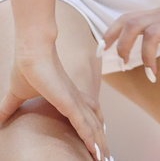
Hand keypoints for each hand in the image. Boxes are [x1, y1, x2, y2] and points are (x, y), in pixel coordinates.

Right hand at [0, 44, 110, 159]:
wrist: (32, 51)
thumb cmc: (27, 69)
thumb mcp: (16, 96)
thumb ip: (9, 108)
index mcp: (68, 98)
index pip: (85, 117)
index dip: (91, 130)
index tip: (96, 144)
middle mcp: (76, 101)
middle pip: (94, 124)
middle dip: (100, 141)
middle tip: (106, 157)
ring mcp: (75, 102)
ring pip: (93, 127)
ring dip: (99, 143)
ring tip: (105, 158)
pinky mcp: (70, 102)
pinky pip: (84, 124)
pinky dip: (92, 138)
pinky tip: (97, 150)